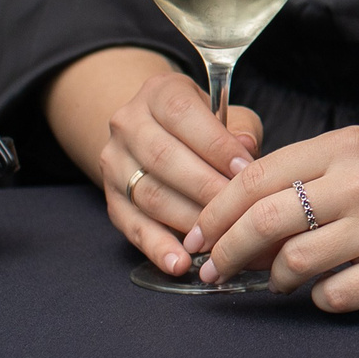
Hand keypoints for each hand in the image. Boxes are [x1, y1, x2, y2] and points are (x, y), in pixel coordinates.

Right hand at [98, 71, 261, 277]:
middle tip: (238, 211)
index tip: (248, 171)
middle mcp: (128, 123)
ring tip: (217, 240)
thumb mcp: (223, 113)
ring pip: (148, 194)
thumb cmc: (202, 126)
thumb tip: (247, 146)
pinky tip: (180, 264)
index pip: (183, 115)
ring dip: (185, 220)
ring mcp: (113, 162)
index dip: (216, 145)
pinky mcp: (110, 198)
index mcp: (159, 93)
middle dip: (205, 188)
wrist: (153, 131)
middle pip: (163, 158)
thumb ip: (238, 127)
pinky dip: (156, 247)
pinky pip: (131, 225)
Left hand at [186, 127, 358, 310]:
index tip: (199, 236)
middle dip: (229, 250)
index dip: (216, 212)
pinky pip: (336, 294)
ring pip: (296, 260)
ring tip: (279, 280)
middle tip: (216, 268)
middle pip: (266, 219)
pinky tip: (329, 288)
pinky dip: (320, 298)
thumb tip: (233, 219)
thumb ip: (303, 180)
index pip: (257, 176)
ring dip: (274, 278)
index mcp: (347, 147)